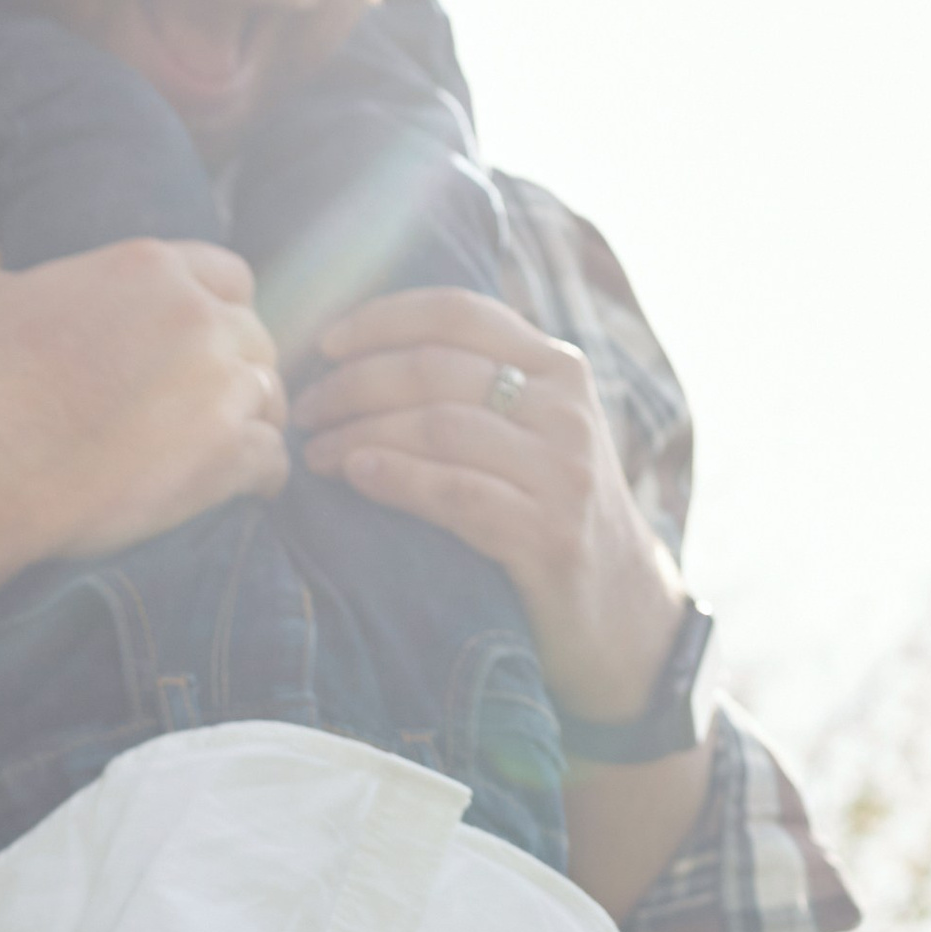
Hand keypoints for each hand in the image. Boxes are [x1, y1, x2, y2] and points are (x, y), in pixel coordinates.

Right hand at [0, 238, 289, 565]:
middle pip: (257, 339)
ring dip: (257, 424)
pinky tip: (247, 491)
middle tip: (220, 411)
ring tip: (234, 454)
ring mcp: (217, 383)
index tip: (209, 350)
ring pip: (271, 397)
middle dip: (243, 373)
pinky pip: (273, 460)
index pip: (229, 278)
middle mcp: (195, 315)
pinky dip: (264, 477)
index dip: (224, 315)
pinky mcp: (226, 452)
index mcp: (148, 268)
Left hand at [294, 290, 690, 726]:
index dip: (381, 320)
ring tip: (316, 452)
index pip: (458, 314)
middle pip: (435, 369)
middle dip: (353, 384)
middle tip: (305, 410)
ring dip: (360, 432)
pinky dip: (397, 478)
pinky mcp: (550, 537)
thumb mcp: (539, 436)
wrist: (625, 617)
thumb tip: (375, 356)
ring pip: (439, 426)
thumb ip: (485, 391)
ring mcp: (563, 473)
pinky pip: (456, 493)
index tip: (324, 345)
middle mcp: (567, 410)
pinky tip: (355, 475)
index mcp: (560, 368)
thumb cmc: (555, 518)